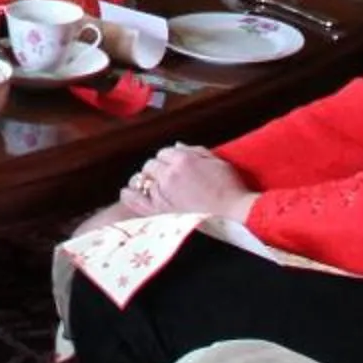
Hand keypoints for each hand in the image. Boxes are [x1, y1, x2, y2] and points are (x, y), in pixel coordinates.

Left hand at [120, 143, 248, 218]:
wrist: (234, 216)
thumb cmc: (231, 189)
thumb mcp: (218, 162)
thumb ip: (196, 151)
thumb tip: (177, 146)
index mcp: (183, 159)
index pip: (164, 152)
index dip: (168, 159)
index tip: (173, 166)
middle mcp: (169, 174)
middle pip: (151, 165)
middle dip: (156, 169)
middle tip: (164, 178)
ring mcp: (162, 194)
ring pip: (141, 180)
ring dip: (146, 181)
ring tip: (149, 186)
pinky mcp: (159, 212)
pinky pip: (134, 200)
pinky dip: (129, 195)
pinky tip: (128, 193)